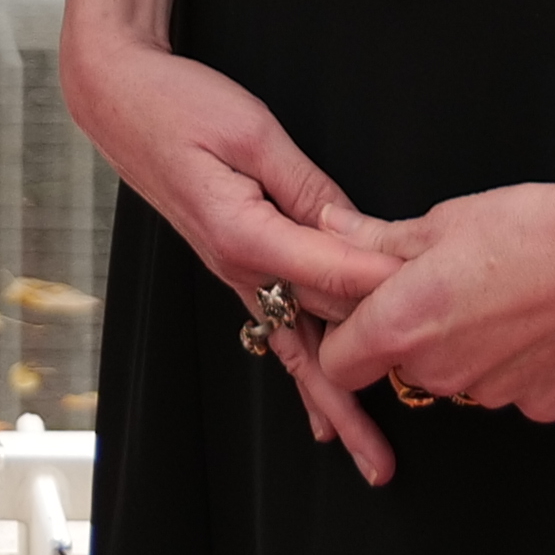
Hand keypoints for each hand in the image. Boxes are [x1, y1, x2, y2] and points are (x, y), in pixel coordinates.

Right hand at [57, 31, 414, 480]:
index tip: (436, 303)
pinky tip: (322, 414)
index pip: (332, 273)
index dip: (388, 285)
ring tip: (370, 457)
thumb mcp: (252, 131)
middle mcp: (237, 266)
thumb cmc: (176, 104)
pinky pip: (278, 329)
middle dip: (372, 374)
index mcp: (244, 233)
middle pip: (319, 330)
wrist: (118, 97)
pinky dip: (305, 376)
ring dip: (335, 405)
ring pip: (297, 347)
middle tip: (412, 428)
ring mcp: (234, 270)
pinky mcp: (234, 262)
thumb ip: (307, 186)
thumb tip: (357, 229)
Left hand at [304, 152, 554, 444]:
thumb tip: (330, 228)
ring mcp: (496, 396)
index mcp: (406, 326)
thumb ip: (375, 239)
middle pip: (403, 368)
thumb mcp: (441, 221)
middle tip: (444, 289)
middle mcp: (445, 374)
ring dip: (465, 351)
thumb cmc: (531, 226)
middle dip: (413, 336)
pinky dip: (517, 364)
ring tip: (499, 298)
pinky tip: (538, 323)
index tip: (362, 314)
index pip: (338, 364)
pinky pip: (512, 389)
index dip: (344, 337)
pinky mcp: (544, 404)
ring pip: (459, 379)